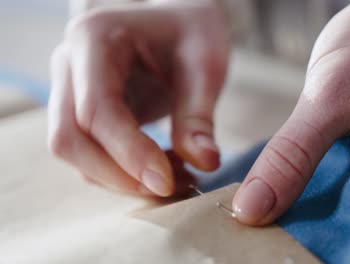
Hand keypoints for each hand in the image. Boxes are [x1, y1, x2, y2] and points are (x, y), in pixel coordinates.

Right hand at [48, 0, 228, 196]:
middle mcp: (70, 63)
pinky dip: (122, 171)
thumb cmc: (191, 31)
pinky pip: (89, 152)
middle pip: (70, 137)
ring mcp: (71, 88)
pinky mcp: (82, 109)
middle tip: (169, 187)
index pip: (97, 109)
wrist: (180, 23)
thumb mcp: (205, 63)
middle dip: (117, 174)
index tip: (165, 182)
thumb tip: (204, 162)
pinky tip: (163, 168)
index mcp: (94, 38)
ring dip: (120, 178)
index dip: (128, 153)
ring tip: (175, 176)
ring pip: (75, 151)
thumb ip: (199, 114)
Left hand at [233, 0, 349, 224]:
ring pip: (348, 209)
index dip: (327, 237)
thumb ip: (293, 154)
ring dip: (312, 213)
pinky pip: (343, 189)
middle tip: (268, 228)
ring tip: (273, 218)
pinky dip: (314, 194)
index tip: (280, 239)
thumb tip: (252, 209)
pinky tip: (288, 198)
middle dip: (315, 227)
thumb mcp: (332, 97)